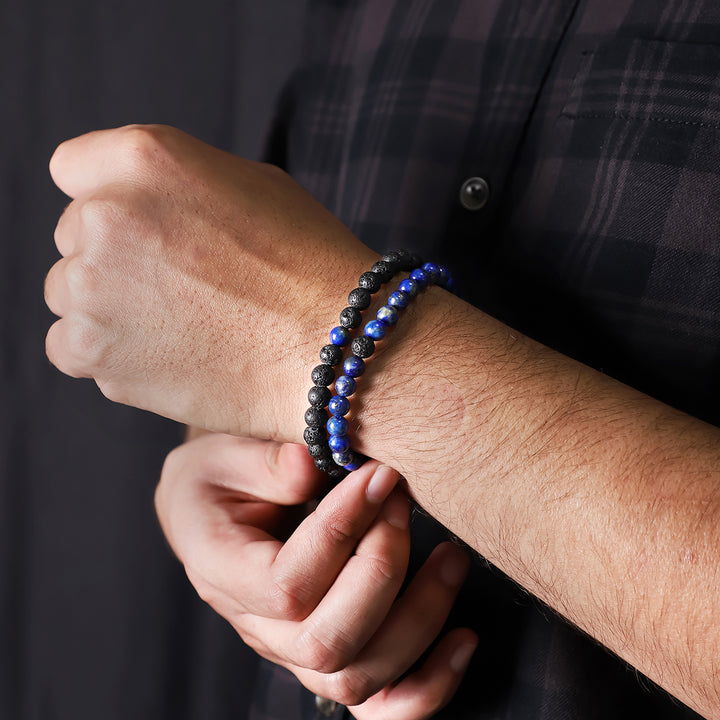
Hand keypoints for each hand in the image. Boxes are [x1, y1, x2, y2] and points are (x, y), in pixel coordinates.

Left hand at [44, 124, 376, 438]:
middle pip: (75, 234)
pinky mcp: (92, 352)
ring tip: (181, 326)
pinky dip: (109, 354)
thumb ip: (180, 182)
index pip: (75, 168)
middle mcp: (105, 214)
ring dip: (111, 307)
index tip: (142, 227)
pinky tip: (165, 356)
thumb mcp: (254, 186)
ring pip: (70, 292)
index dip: (110, 197)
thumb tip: (144, 202)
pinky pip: (70, 346)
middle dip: (118, 257)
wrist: (332, 348)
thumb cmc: (310, 265)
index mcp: (146, 157)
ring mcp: (92, 286)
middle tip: (181, 287)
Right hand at [155, 432, 477, 718]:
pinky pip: (379, 706)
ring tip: (450, 555)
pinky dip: (429, 685)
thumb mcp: (221, 454)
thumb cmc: (218, 478)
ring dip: (419, 617)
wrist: (213, 508)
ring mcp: (294, 651)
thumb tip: (310, 467)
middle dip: (384, 569)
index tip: (377, 476)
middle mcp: (257, 628)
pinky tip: (463, 640)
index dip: (342, 532)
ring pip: (359, 677)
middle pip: (329, 642)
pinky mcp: (328, 656)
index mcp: (223, 574)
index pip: (288, 584)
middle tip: (402, 501)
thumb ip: (262, 462)